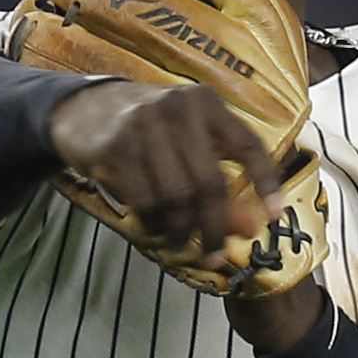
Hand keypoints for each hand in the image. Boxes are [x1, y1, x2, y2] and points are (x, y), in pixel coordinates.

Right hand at [49, 78, 272, 268]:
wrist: (82, 109)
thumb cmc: (148, 131)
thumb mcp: (188, 145)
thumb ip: (221, 179)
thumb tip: (250, 226)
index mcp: (206, 103)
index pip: (248, 145)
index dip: (267, 183)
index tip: (275, 217)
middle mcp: (178, 109)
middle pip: (210, 183)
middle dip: (216, 227)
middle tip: (216, 254)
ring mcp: (144, 125)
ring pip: (177, 197)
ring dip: (182, 231)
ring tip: (180, 242)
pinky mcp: (115, 146)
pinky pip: (146, 200)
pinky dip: (155, 224)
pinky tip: (156, 227)